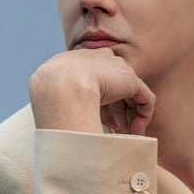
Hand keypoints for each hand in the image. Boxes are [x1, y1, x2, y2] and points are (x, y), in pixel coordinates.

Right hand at [29, 48, 154, 134]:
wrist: (59, 87)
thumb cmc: (49, 98)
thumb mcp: (52, 97)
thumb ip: (65, 102)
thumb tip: (69, 118)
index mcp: (74, 61)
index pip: (93, 78)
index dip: (98, 102)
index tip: (97, 119)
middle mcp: (97, 59)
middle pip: (113, 84)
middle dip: (116, 109)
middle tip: (116, 130)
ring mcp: (115, 68)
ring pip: (129, 93)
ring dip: (130, 116)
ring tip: (128, 135)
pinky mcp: (130, 80)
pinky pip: (144, 99)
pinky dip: (143, 117)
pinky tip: (135, 133)